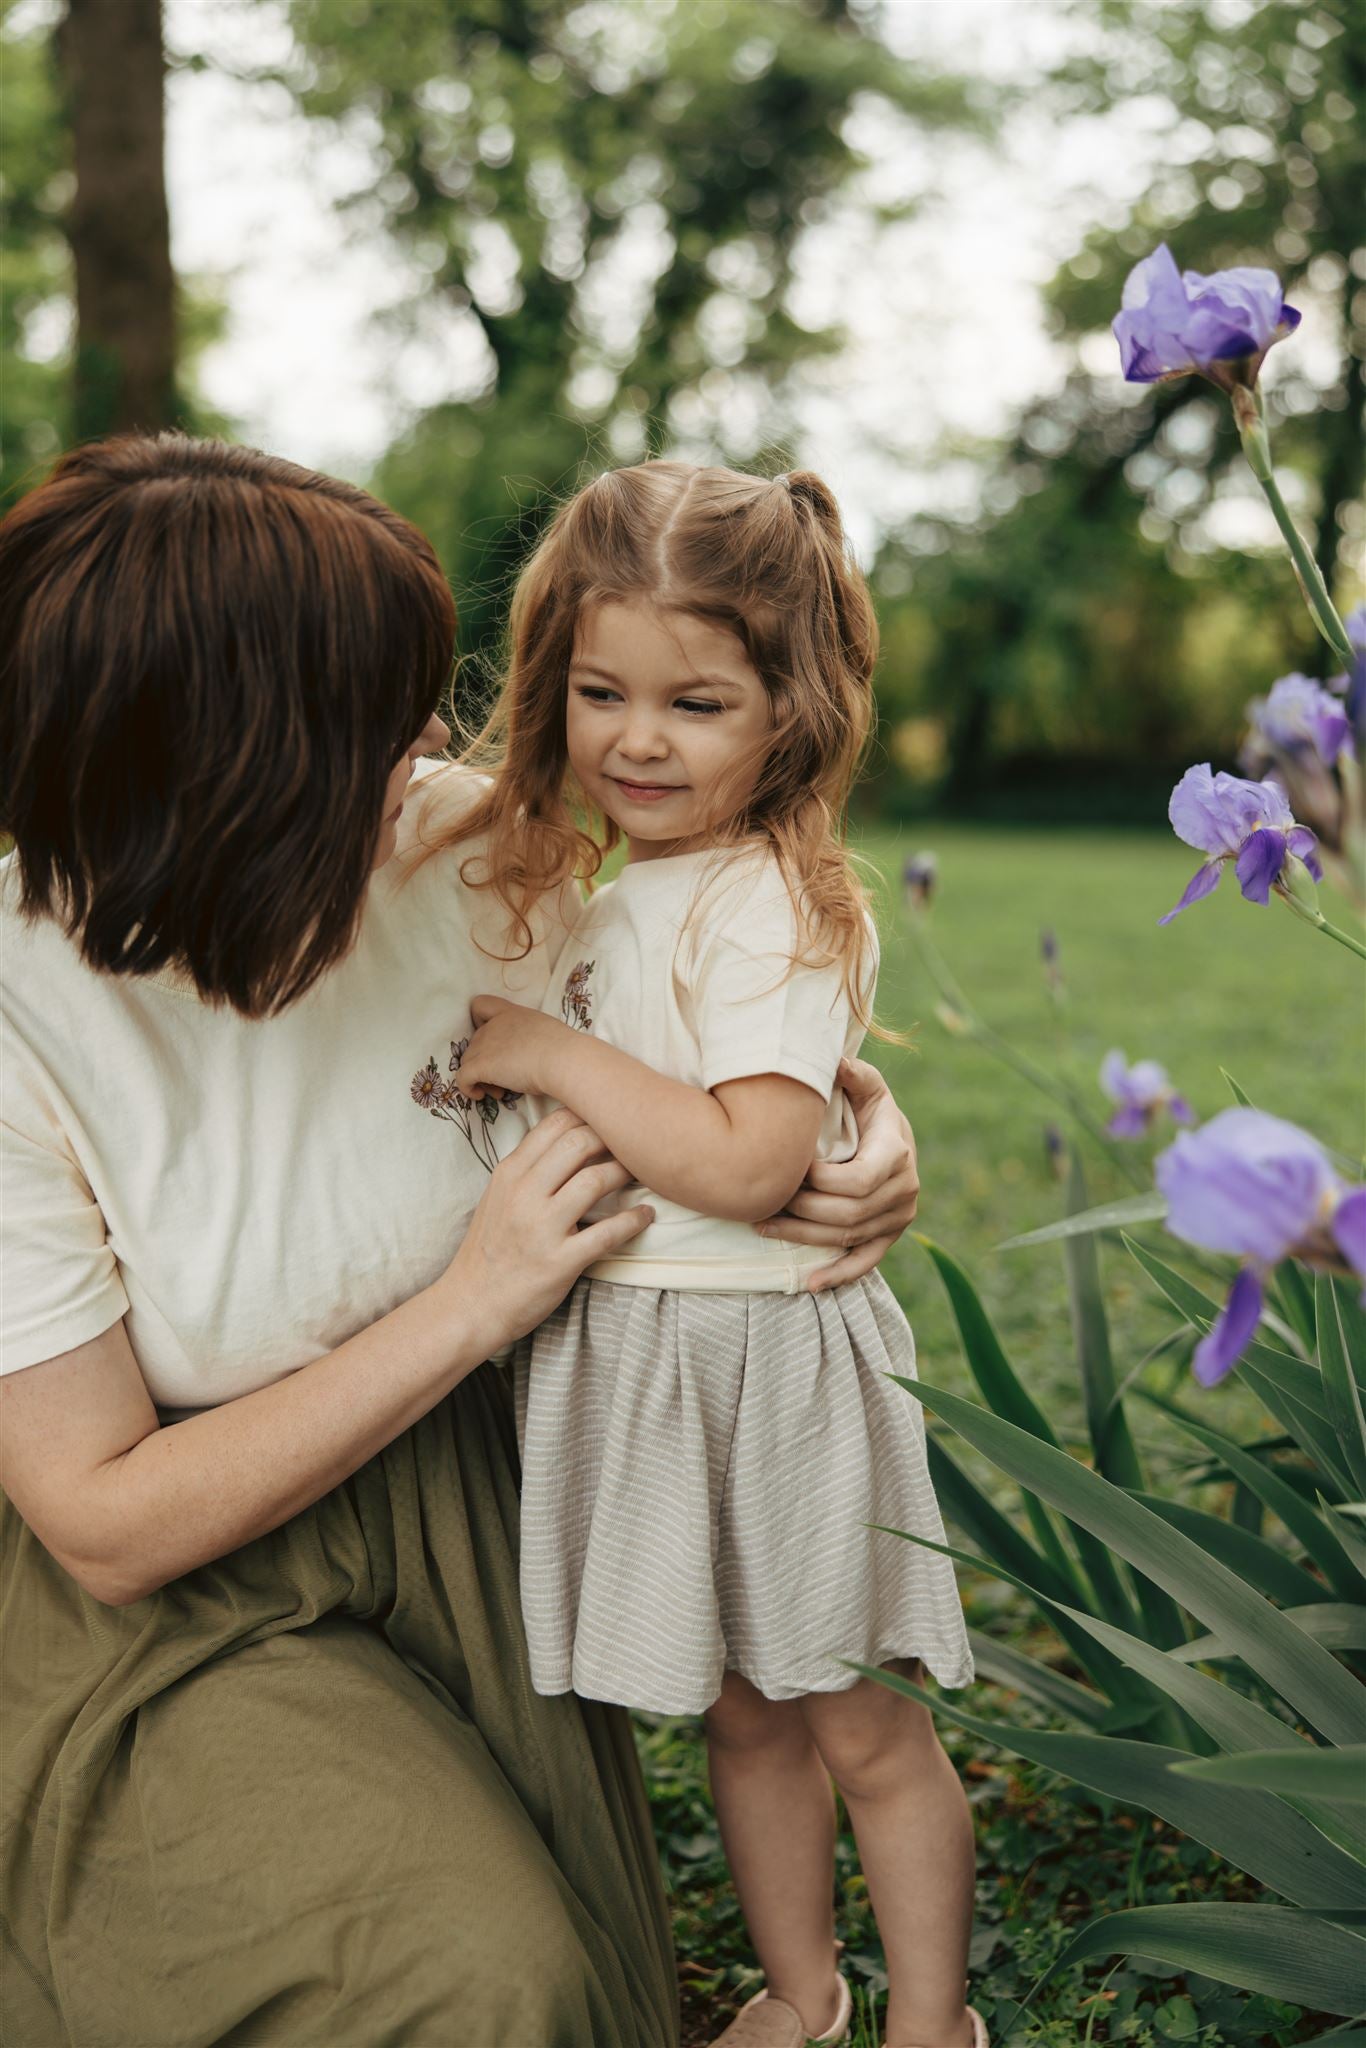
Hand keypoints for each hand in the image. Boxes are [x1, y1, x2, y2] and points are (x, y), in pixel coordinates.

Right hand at [439, 1109, 652, 1352]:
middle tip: (633, 1144)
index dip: (589, 1114)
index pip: (554, 1124)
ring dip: (626, 1173)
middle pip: (578, 1143)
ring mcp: (541, 1228)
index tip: (609, 1120)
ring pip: (595, 1180)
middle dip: (612, 1137)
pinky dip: (633, 1220)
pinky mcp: (560, 1262)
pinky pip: (607, 1233)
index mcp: (510, 1174)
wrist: (471, 1304)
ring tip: (641, 1174)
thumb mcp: (498, 1197)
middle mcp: (524, 1194)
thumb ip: (529, 1168)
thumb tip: (569, 1139)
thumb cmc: (489, 1249)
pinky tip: (645, 1215)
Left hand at [459, 994, 570, 1100]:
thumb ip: (530, 1037)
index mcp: (511, 1014)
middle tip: (503, 1078)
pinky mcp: (480, 1065)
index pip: (481, 1005)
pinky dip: (467, 1088)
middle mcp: (493, 1026)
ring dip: (479, 1077)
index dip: (479, 1021)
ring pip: (467, 1061)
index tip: (491, 1040)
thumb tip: (532, 1053)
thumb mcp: (545, 1032)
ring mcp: (484, 1044)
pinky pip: (462, 1078)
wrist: (562, 1060)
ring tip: (498, 1091)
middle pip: (474, 1042)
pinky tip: (481, 1095)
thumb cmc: (562, 1049)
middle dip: (485, 1061)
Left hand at [758, 1056, 919, 1292]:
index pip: (857, 1181)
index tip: (789, 1168)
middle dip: (800, 1210)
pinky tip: (809, 1283)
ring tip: (761, 1227)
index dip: (819, 1181)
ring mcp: (899, 1218)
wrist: (893, 1138)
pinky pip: (865, 1263)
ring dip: (802, 1237)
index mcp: (897, 1153)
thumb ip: (854, 1074)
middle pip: (846, 1213)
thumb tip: (836, 1063)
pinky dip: (838, 1274)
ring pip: (846, 1237)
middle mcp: (904, 1190)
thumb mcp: (867, 1086)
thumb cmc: (868, 1108)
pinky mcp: (889, 1237)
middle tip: (763, 1201)